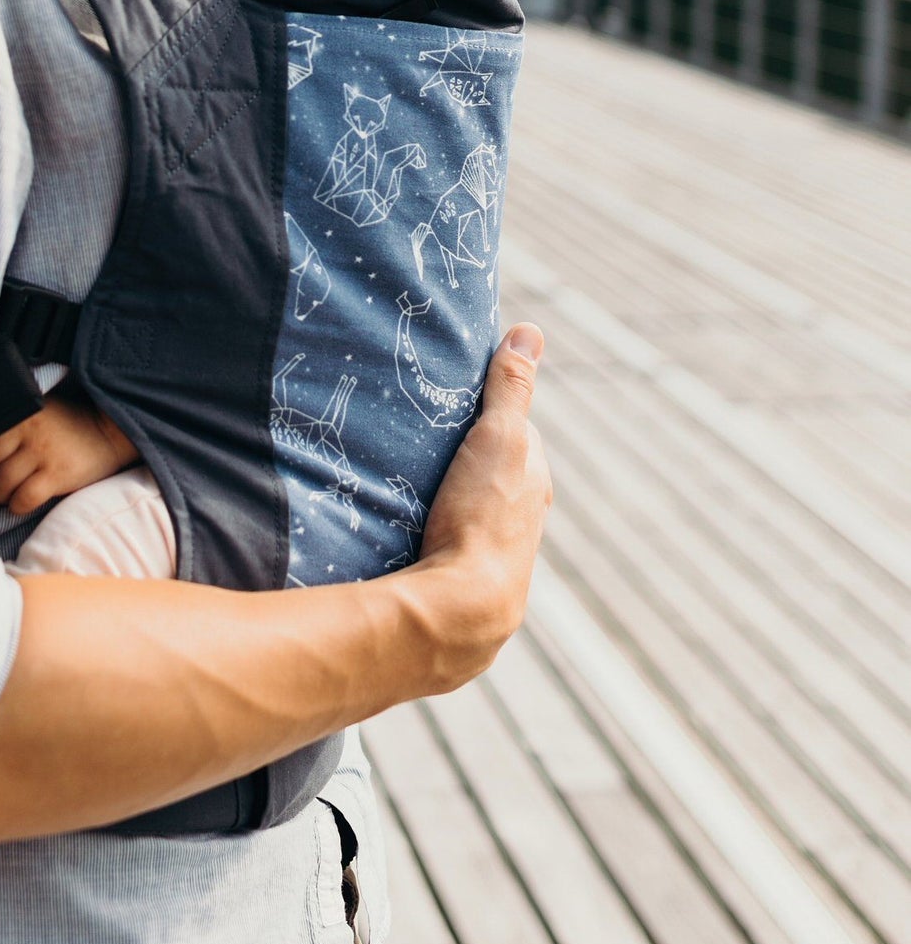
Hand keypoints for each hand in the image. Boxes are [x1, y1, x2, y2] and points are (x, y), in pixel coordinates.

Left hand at [0, 382, 138, 513]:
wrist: (110, 432)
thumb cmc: (72, 424)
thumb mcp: (42, 411)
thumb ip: (17, 424)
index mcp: (23, 415)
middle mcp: (30, 432)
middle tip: (1, 487)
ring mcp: (43, 453)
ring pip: (4, 484)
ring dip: (4, 496)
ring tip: (11, 497)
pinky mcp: (57, 475)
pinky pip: (25, 498)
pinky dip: (19, 506)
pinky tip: (23, 503)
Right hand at [414, 323, 551, 679]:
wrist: (461, 611)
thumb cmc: (483, 515)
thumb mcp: (499, 438)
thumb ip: (511, 388)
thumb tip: (530, 332)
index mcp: (534, 481)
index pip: (516, 431)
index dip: (489, 412)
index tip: (456, 401)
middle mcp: (524, 519)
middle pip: (495, 474)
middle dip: (468, 458)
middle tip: (423, 441)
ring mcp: (497, 556)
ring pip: (473, 512)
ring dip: (450, 499)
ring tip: (409, 487)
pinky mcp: (465, 584)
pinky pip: (451, 544)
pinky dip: (437, 533)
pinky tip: (410, 534)